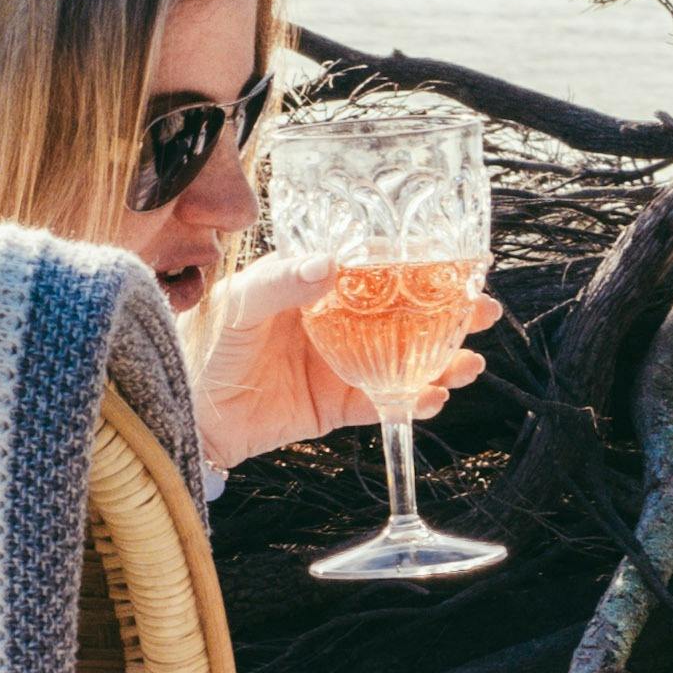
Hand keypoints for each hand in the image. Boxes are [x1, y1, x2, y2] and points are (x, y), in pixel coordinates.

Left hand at [187, 253, 502, 480]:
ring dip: (443, 358)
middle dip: (449, 311)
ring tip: (469, 363)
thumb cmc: (205, 344)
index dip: (419, 262)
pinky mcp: (339, 405)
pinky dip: (414, 402)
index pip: (377, 265)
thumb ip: (281, 281)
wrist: (188, 412)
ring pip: (407, 357)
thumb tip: (331, 263)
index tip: (457, 260)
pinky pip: (386, 401)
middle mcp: (337, 318)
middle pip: (406, 310)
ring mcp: (343, 362)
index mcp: (316, 282)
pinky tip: (432, 398)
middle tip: (484, 309)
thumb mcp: (239, 303)